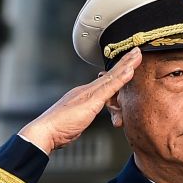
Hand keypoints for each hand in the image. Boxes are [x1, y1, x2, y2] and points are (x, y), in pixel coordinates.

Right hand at [17, 47, 142, 153]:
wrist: (45, 131)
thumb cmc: (57, 130)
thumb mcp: (74, 123)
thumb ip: (79, 118)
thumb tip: (80, 120)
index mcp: (82, 95)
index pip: (104, 81)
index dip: (116, 71)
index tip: (126, 64)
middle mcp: (86, 90)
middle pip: (109, 74)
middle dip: (124, 62)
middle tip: (136, 51)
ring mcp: (88, 93)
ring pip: (112, 76)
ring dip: (126, 64)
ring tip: (137, 54)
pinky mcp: (92, 99)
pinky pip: (110, 86)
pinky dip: (122, 76)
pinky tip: (131, 69)